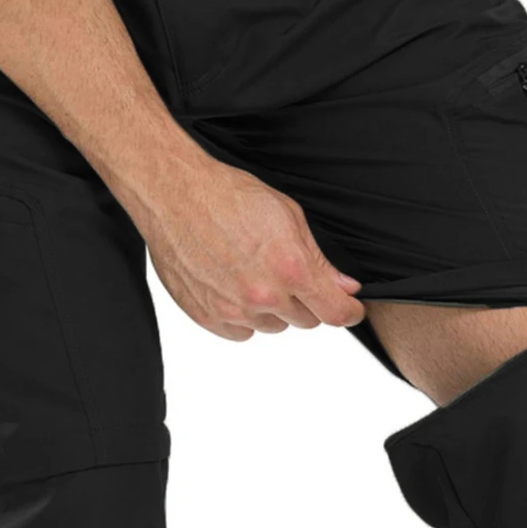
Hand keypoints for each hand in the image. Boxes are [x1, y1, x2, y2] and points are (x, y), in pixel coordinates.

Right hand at [140, 156, 364, 340]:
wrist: (175, 195)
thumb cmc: (228, 196)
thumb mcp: (288, 216)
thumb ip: (319, 259)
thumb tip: (344, 286)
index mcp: (290, 269)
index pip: (334, 312)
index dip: (349, 312)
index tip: (351, 309)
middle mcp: (263, 296)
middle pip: (305, 321)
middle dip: (306, 301)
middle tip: (288, 273)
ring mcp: (233, 310)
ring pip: (273, 326)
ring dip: (273, 309)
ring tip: (253, 271)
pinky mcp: (207, 316)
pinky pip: (241, 332)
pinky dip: (244, 317)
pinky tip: (234, 285)